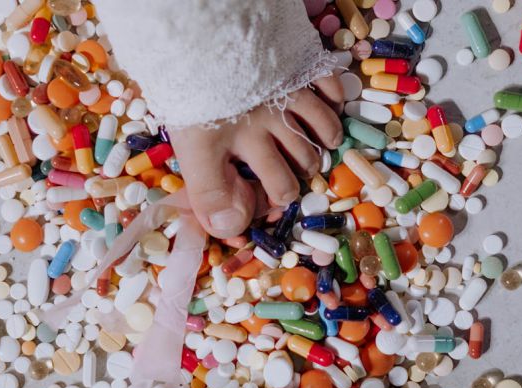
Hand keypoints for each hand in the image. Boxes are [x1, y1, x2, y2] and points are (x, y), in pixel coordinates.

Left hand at [171, 75, 344, 237]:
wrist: (197, 24)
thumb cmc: (187, 84)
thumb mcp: (187, 142)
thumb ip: (207, 191)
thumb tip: (232, 227)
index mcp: (232, 145)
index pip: (261, 193)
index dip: (265, 206)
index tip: (257, 201)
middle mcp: (263, 125)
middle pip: (298, 168)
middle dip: (294, 180)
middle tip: (287, 175)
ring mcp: (286, 95)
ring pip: (323, 133)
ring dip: (320, 144)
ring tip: (311, 145)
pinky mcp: (301, 68)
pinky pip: (334, 92)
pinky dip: (333, 103)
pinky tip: (322, 107)